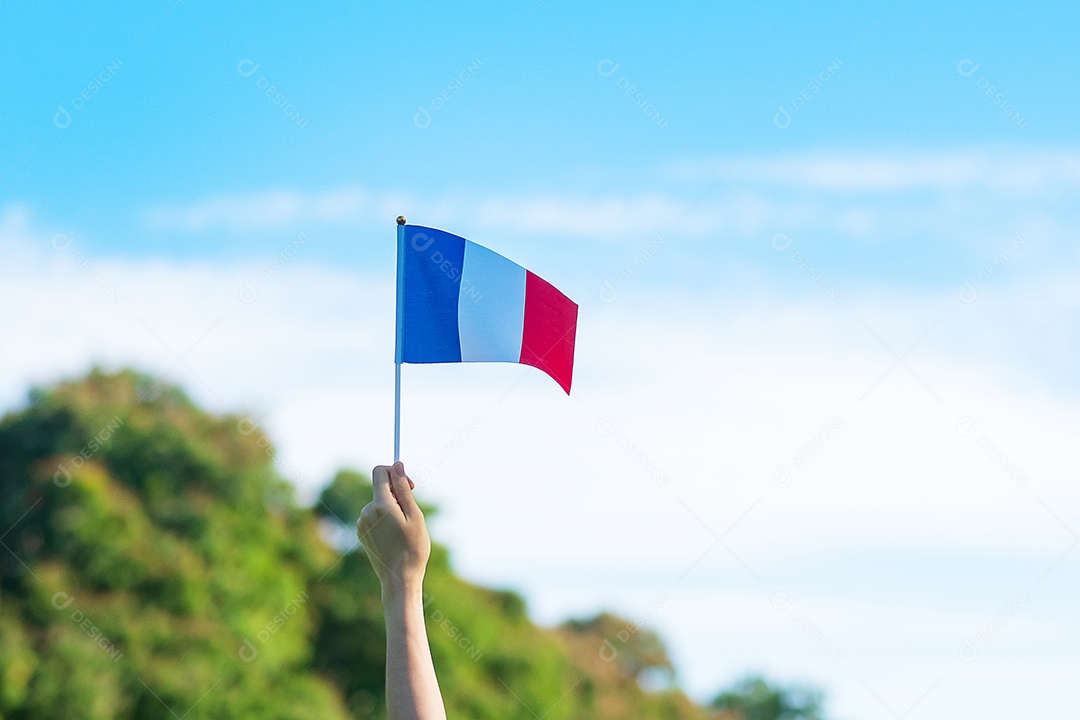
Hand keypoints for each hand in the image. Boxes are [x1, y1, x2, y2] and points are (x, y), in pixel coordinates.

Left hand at [357, 462, 429, 594]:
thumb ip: (403, 488)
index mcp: (380, 505)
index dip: (395, 472)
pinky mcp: (361, 533)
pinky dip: (385, 518)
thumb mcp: (414, 515)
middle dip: (396, 493)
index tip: (409, 485)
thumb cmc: (413, 548)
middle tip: (411, 513)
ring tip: (403, 529)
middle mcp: (366, 512)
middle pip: (380, 487)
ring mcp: (362, 523)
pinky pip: (374, 515)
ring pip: (378, 502)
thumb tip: (397, 465)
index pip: (380, 472)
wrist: (399, 579)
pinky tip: (394, 536)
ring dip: (392, 508)